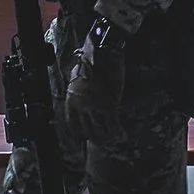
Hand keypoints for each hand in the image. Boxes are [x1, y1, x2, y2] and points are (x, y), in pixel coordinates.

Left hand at [63, 21, 127, 139]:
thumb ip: (78, 89)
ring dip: (108, 138)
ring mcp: (94, 108)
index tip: (86, 137)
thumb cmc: (91, 60)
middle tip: (103, 141)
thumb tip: (82, 94)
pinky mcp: (108, 106)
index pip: (72, 124)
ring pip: (100, 131)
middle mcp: (80, 106)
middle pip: (87, 130)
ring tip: (114, 140)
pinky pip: (112, 125)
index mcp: (71, 99)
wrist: (102, 52)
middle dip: (96, 138)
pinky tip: (122, 136)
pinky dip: (118, 133)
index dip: (80, 133)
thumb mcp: (77, 77)